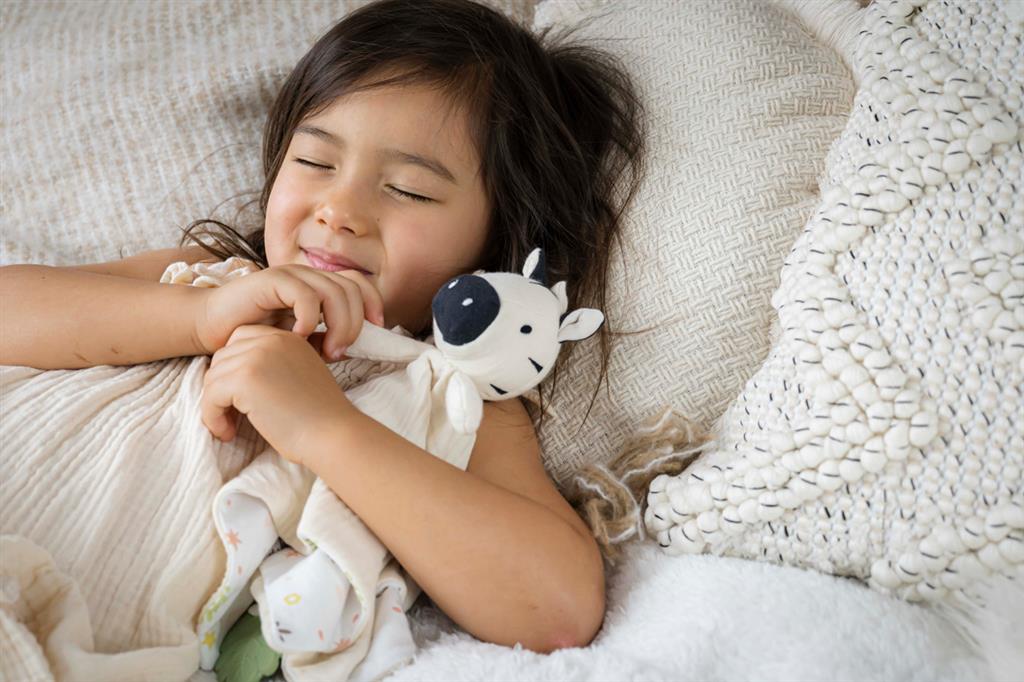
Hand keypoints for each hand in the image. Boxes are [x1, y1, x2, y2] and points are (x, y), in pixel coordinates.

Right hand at [193, 264, 384, 361]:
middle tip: (342, 351)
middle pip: (351, 289)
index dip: (373, 303)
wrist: (212, 328)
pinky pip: (304, 294)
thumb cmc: (255, 337)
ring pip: (333, 290)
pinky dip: (308, 317)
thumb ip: (323, 340)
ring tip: (328, 351)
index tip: (378, 331)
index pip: (358, 284)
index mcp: (318, 287)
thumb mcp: (298, 342)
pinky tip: (299, 337)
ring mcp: (290, 275)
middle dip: (355, 322)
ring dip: (338, 323)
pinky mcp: (271, 280)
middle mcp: (308, 276)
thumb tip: (353, 348)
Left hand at [200, 324, 356, 465]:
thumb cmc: (319, 418)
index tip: (242, 398)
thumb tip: (230, 378)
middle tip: (233, 417)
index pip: (240, 339)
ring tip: (231, 427)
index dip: (234, 369)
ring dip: (215, 406)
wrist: (333, 435)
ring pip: (212, 378)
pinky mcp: (245, 379)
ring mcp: (257, 357)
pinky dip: (212, 418)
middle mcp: (271, 340)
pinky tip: (228, 433)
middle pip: (222, 357)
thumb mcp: (299, 378)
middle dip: (221, 389)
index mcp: (286, 338)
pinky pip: (210, 396)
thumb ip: (272, 367)